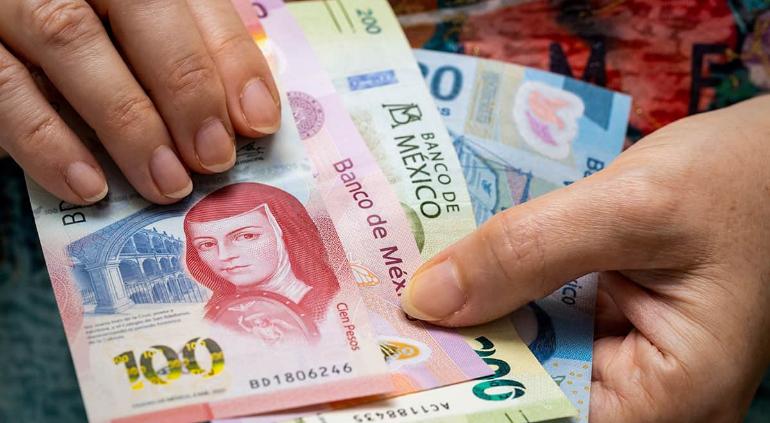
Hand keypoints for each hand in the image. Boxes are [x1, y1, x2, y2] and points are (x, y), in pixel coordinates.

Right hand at [0, 0, 279, 204]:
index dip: (231, 59)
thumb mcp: (142, 37)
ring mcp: (11, 2)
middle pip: (137, 9)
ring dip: (128, 123)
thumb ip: (194, 52)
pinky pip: (4, 90)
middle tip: (213, 158)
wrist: (8, 32)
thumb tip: (253, 114)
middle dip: (186, 88)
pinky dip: (49, 143)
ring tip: (167, 184)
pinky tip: (90, 187)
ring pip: (70, 40)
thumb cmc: (94, 43)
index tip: (258, 122)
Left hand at [401, 96, 769, 421]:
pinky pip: (541, 328)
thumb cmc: (736, 180)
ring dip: (475, 324)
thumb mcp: (631, 207)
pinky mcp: (610, 333)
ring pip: (528, 360)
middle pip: (530, 393)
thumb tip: (427, 301)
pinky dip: (502, 301)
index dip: (468, 392)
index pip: (543, 416)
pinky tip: (460, 275)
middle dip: (462, 352)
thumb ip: (529, 252)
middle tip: (389, 316)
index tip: (400, 359)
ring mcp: (628, 367)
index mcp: (670, 394)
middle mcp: (648, 398)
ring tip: (413, 292)